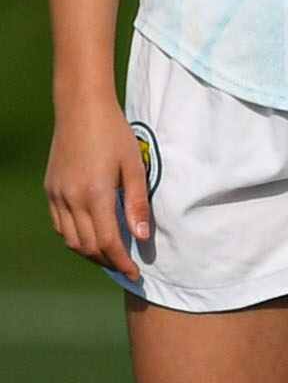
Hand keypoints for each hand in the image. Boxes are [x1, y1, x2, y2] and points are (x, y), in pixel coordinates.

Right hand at [44, 95, 144, 279]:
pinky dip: (75, 237)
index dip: (121, 262)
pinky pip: (60, 224)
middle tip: (126, 267)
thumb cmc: (114, 134)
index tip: (135, 273)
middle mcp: (70, 198)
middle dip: (107, 261)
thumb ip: (137, 204)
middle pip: (87, 246)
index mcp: (94, 193)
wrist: (81, 110)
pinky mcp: (50, 189)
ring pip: (70, 239)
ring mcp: (56, 194)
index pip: (108, 241)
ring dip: (90, 253)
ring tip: (111, 255)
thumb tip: (141, 238)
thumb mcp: (135, 167)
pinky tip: (91, 236)